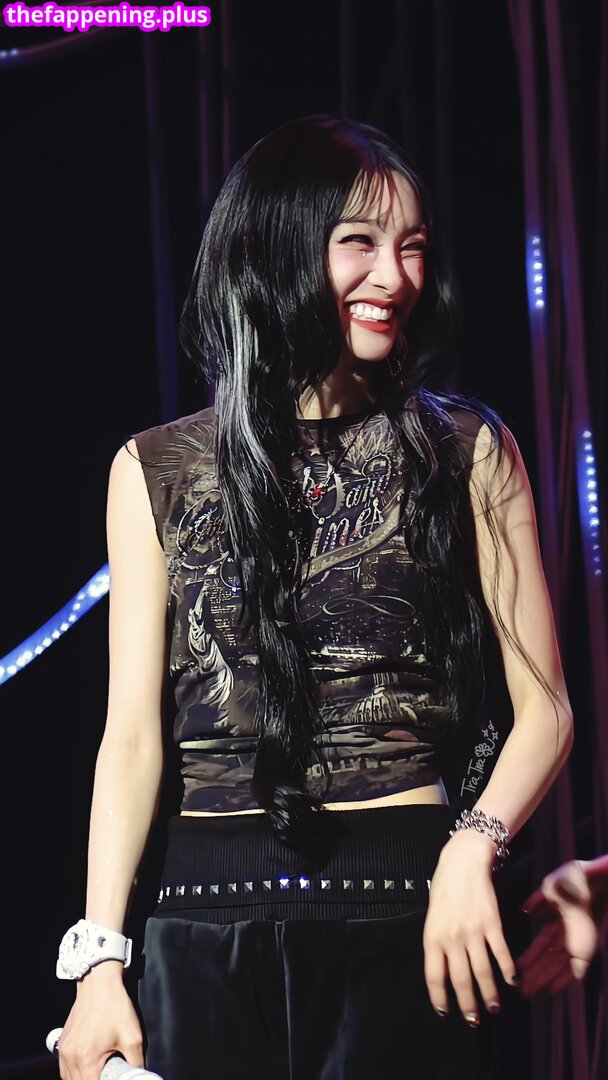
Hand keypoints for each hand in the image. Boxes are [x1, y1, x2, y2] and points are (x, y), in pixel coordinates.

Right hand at [57, 962, 143, 1079]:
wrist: (99, 981)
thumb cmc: (114, 1005)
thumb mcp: (132, 1036)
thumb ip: (136, 1062)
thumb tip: (139, 1075)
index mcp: (86, 1059)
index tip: (111, 1079)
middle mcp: (70, 1057)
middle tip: (107, 1076)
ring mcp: (63, 1050)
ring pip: (68, 1078)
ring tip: (98, 1074)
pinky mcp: (62, 1043)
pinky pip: (64, 1068)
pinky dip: (74, 1073)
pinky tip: (87, 1069)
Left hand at [423, 830, 516, 1025]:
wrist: (464, 860)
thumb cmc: (445, 886)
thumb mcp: (432, 915)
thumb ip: (438, 942)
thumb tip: (446, 973)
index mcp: (432, 936)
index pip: (434, 976)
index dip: (440, 998)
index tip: (445, 1012)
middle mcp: (452, 937)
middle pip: (461, 980)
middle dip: (468, 1004)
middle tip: (474, 1019)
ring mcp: (473, 931)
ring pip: (482, 972)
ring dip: (490, 994)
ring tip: (494, 1007)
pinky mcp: (492, 923)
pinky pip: (501, 952)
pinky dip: (508, 969)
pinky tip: (512, 980)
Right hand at [517, 859, 598, 995]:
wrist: (594, 880)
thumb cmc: (576, 878)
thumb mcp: (551, 887)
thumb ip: (539, 901)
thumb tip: (525, 911)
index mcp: (558, 922)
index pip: (541, 945)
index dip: (529, 958)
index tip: (516, 969)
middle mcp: (567, 936)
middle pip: (547, 960)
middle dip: (534, 975)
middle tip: (520, 990)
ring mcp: (577, 944)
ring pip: (558, 968)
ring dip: (544, 981)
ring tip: (530, 994)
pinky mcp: (587, 949)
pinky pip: (575, 970)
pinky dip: (564, 981)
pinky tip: (552, 991)